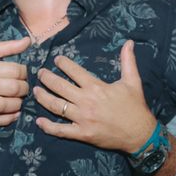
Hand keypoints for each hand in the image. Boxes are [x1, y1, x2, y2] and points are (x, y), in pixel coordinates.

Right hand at [0, 38, 29, 125]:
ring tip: (19, 99)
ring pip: (5, 106)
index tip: (23, 73)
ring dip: (18, 104)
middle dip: (24, 88)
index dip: (24, 73)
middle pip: (13, 89)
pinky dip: (7, 119)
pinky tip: (14, 114)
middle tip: (23, 86)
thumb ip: (8, 46)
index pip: (15, 71)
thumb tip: (28, 41)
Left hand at [35, 39, 156, 152]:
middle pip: (60, 87)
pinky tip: (39, 121)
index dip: (63, 64)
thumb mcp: (133, 81)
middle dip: (47, 78)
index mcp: (96, 87)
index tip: (57, 60)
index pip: (74, 72)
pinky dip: (48, 126)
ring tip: (35, 91)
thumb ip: (128, 61)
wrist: (140, 133)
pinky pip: (61, 130)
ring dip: (43, 98)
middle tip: (40, 73)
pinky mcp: (82, 134)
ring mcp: (82, 119)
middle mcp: (86, 102)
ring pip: (56, 106)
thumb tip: (129, 42)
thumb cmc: (135, 106)